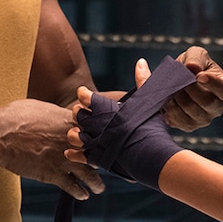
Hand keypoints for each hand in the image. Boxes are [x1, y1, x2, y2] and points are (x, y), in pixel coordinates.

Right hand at [0, 99, 104, 199]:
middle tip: (106, 165)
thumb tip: (60, 115)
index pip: (96, 129)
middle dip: (102, 159)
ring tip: (99, 187)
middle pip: (97, 152)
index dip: (102, 136)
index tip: (104, 142)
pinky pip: (72, 186)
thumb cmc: (15, 116)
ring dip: (96, 182)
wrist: (0, 136)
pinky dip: (79, 192)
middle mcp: (72, 141)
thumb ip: (57, 114)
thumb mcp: (42, 108)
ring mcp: (64, 158)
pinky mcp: (53, 174)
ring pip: (89, 173)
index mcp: (70, 121)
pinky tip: (83, 195)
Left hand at [66, 85, 182, 190]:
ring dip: (74, 133)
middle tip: (80, 111)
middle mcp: (98, 125)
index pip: (87, 97)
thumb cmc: (152, 127)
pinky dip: (74, 155)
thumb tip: (141, 61)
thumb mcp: (148, 100)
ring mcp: (96, 143)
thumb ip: (143, 80)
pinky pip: (80, 156)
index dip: (83, 94)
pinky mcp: (98, 159)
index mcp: (107, 108)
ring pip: (75, 136)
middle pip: (78, 115)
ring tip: (75, 132)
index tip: (83, 92)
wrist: (152, 156)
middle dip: (78, 112)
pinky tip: (69, 153)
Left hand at [161, 46, 222, 131]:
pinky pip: (177, 120)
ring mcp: (203, 119)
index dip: (214, 84)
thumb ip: (195, 58)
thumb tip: (191, 68)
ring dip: (177, 97)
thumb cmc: (193, 65)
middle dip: (189, 89)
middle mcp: (217, 108)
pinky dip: (168, 108)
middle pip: (206, 102)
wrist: (178, 78)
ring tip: (170, 86)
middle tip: (178, 79)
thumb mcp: (196, 55)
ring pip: (190, 111)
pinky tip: (165, 98)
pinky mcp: (187, 126)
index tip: (199, 76)